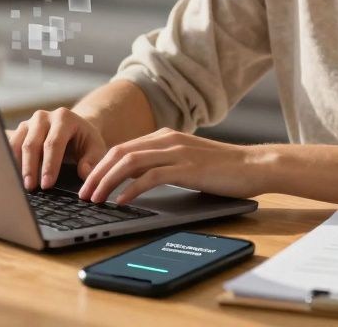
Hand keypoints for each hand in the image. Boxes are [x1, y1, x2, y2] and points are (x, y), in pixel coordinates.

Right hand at [6, 107, 107, 190]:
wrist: (75, 129)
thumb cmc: (85, 141)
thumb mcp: (96, 148)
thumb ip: (92, 161)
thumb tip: (84, 173)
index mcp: (64, 118)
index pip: (53, 143)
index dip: (49, 165)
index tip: (47, 184)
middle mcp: (44, 117)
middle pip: (32, 144)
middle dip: (30, 168)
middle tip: (30, 188)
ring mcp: (29, 122)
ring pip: (17, 144)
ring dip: (17, 166)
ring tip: (20, 185)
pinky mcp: (20, 130)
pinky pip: (10, 146)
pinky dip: (10, 161)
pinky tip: (13, 177)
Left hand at [77, 128, 266, 205]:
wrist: (254, 165)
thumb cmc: (222, 168)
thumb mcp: (186, 161)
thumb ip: (162, 164)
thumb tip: (135, 180)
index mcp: (164, 136)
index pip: (122, 148)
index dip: (100, 166)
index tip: (87, 183)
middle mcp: (167, 140)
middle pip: (119, 153)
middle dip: (96, 174)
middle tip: (83, 194)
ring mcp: (176, 152)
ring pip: (129, 163)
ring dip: (108, 182)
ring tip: (96, 199)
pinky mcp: (187, 168)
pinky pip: (150, 177)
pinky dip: (132, 189)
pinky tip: (122, 201)